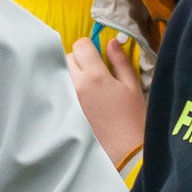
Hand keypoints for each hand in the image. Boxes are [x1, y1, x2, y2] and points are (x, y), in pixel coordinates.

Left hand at [66, 35, 147, 170]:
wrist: (123, 150)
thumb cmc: (132, 117)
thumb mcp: (131, 85)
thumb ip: (119, 61)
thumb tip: (112, 41)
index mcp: (95, 75)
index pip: (80, 45)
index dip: (89, 47)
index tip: (96, 55)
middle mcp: (76, 85)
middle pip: (67, 57)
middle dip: (78, 59)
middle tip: (92, 71)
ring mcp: (67, 99)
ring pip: (61, 73)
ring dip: (70, 74)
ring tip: (85, 86)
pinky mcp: (63, 111)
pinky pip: (59, 90)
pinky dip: (66, 89)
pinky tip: (79, 99)